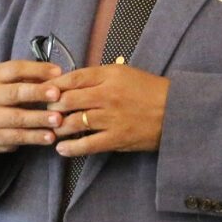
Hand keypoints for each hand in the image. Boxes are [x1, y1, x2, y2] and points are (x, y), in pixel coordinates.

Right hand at [0, 60, 65, 152]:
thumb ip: (34, 77)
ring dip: (39, 118)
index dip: (37, 70)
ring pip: (17, 117)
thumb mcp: (16, 82)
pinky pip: (18, 136)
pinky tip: (50, 137)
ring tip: (58, 119)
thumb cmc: (10, 97)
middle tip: (57, 94)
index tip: (59, 72)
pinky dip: (35, 137)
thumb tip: (58, 74)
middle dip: (37, 93)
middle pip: (14, 92)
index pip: (15, 69)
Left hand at [45, 63, 169, 155]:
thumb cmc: (150, 90)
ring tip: (50, 130)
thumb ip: (99, 76)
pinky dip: (71, 147)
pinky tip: (61, 148)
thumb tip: (70, 80)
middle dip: (51, 106)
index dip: (53, 84)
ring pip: (74, 122)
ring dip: (57, 127)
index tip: (42, 90)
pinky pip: (87, 144)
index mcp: (110, 75)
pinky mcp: (117, 138)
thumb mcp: (125, 73)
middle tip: (44, 111)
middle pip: (68, 99)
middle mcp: (108, 95)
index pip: (73, 78)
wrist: (178, 111)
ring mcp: (112, 118)